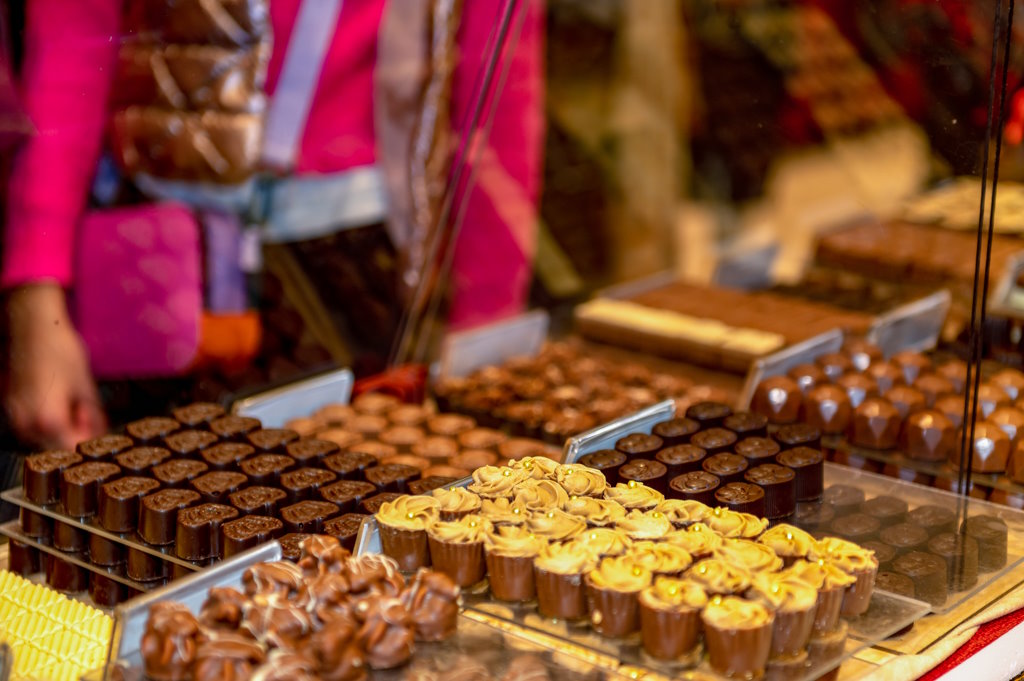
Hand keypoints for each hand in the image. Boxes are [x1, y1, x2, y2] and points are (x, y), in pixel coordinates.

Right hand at [4, 284, 105, 448]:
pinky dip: (48, 420)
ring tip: (73, 405)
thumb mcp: (87, 387)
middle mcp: (25, 422)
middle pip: (56, 446)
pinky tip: (59, 401)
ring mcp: (14, 415)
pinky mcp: (11, 406)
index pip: (70, 449)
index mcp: (47, 420)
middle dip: (76, 435)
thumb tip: (101, 433)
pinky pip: (32, 425)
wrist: (35, 327)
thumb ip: (94, 416)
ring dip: (62, 428)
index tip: (97, 431)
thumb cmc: (61, 352)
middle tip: (86, 412)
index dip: (88, 442)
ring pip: (43, 437)